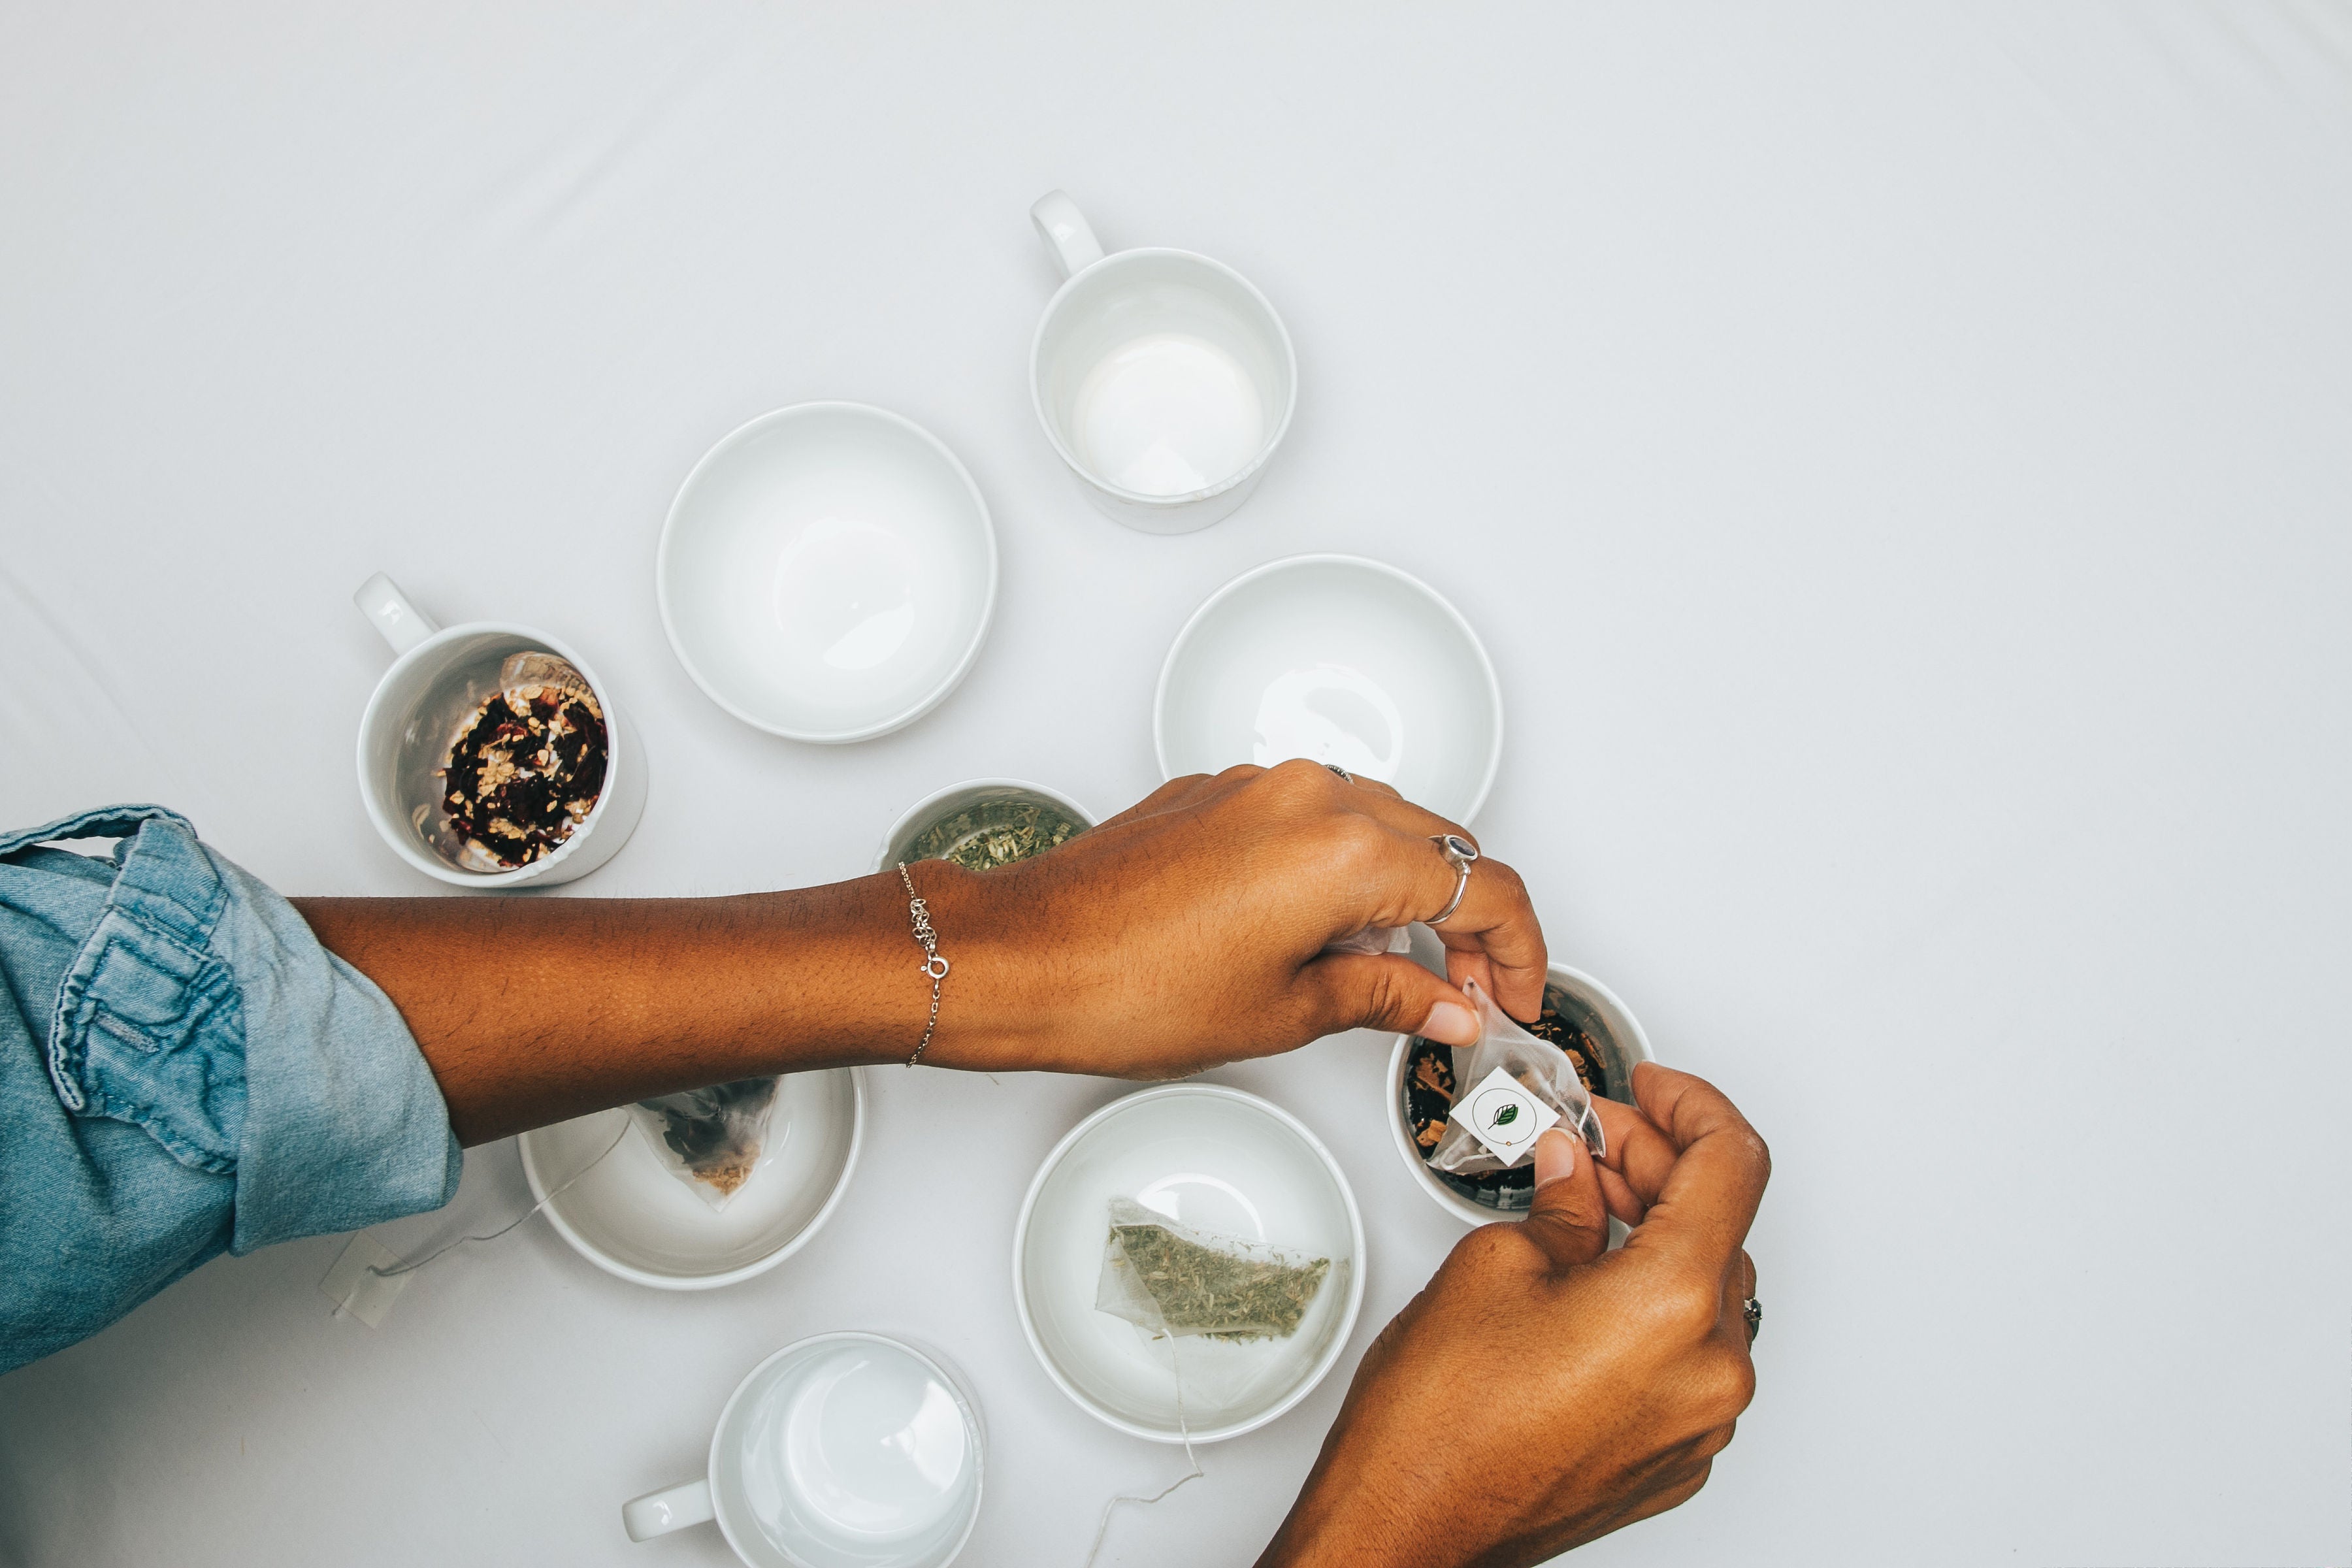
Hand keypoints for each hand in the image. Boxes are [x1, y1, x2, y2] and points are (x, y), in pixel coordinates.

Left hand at [918, 759, 1546, 1076]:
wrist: (1022, 958)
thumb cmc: (1126, 988)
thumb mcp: (1286, 1012)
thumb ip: (1387, 993)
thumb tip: (1447, 1002)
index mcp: (1343, 850)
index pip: (1481, 886)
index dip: (1520, 949)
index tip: (1518, 993)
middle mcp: (1309, 795)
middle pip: (1440, 843)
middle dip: (1469, 917)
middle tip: (1468, 990)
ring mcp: (1258, 786)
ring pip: (1379, 820)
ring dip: (1406, 886)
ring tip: (1393, 966)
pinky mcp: (1216, 794)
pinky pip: (1313, 815)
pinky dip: (1342, 866)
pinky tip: (1322, 930)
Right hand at [1257, 1063, 1768, 1567]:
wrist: (1409, 1530)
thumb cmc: (1436, 1425)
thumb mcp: (1493, 1267)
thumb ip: (1560, 1202)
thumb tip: (1576, 1170)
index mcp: (1673, 1306)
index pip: (1732, 1165)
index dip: (1693, 1106)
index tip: (1652, 1089)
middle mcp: (1709, 1370)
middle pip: (1719, 1226)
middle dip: (1656, 1167)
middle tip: (1590, 1138)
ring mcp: (1699, 1423)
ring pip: (1707, 1292)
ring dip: (1656, 1233)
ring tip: (1582, 1201)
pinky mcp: (1675, 1456)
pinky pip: (1689, 1355)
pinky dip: (1651, 1302)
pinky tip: (1589, 1277)